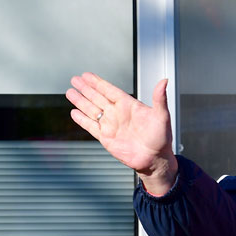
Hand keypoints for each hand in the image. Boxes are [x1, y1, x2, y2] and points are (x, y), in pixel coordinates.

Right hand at [66, 73, 177, 194]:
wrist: (155, 160)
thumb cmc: (161, 138)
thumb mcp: (162, 116)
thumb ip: (159, 98)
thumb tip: (164, 81)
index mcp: (129, 105)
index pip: (109, 90)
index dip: (98, 82)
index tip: (87, 75)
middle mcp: (118, 114)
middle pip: (97, 97)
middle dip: (86, 89)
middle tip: (75, 79)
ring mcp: (111, 126)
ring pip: (92, 110)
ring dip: (81, 101)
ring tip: (70, 92)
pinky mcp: (106, 138)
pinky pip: (91, 126)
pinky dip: (82, 120)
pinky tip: (74, 113)